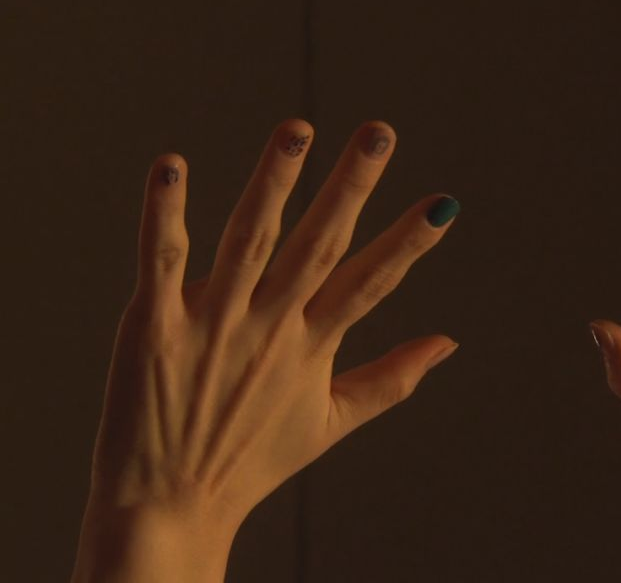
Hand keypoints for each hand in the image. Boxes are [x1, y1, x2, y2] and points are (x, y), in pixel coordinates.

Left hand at [72, 119, 460, 581]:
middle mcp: (271, 327)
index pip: (372, 282)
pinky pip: (162, 260)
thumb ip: (393, 377)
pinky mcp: (154, 325)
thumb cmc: (253, 459)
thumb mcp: (333, 420)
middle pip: (319, 245)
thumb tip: (449, 342)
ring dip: (274, 183)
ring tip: (298, 130)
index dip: (409, 243)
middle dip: (352, 186)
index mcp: (314, 345)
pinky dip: (167, 213)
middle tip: (380, 132)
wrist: (169, 505)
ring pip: (250, 240)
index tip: (445, 204)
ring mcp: (213, 324)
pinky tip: (171, 165)